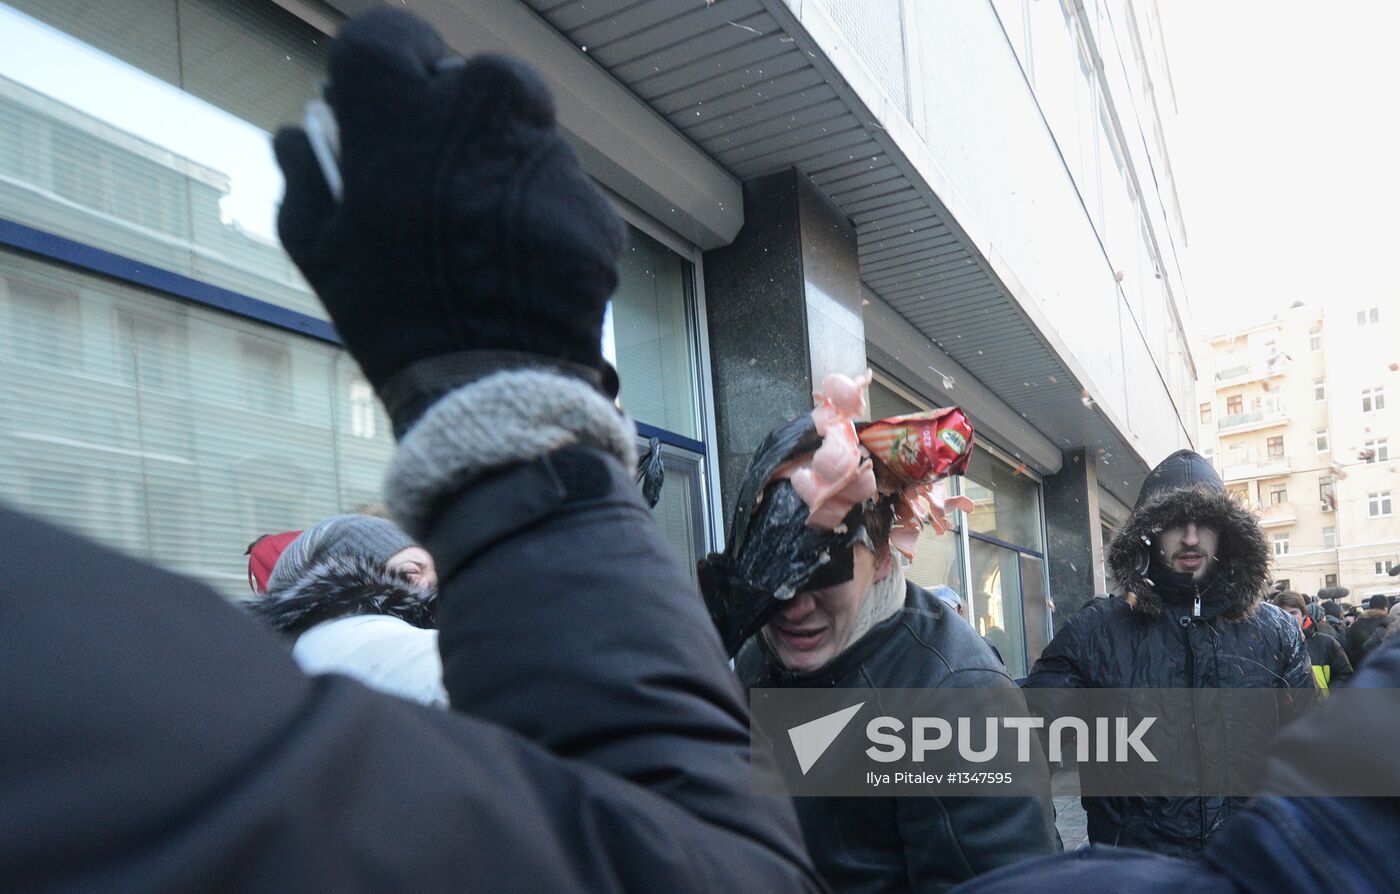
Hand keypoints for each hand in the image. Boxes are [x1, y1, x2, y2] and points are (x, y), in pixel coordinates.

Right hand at [273, 9, 624, 433]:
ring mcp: (547, 154)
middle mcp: (482, 110)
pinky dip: (538, 218)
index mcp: (403, 106)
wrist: (491, 385)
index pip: (388, 35)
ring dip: (499, 171)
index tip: (383, 104)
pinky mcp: (591, 202)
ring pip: (521, 137)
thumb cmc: (390, 311)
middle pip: (469, 81)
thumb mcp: (317, 244)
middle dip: (452, 119)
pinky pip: (557, 191)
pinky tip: (516, 270)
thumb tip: (308, 129)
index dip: (382, 69)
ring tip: (477, 244)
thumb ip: (307, 167)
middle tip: (433, 179)